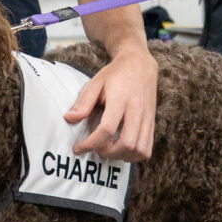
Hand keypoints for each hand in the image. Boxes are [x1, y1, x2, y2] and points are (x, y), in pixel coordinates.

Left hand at [64, 46, 157, 161]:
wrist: (139, 64)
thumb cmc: (115, 74)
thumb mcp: (95, 82)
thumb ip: (83, 102)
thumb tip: (69, 119)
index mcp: (120, 99)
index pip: (107, 128)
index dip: (91, 143)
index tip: (78, 148)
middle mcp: (137, 110)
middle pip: (127, 143)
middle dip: (108, 152)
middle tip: (95, 149)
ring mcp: (147, 118)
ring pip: (140, 149)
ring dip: (122, 156)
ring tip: (108, 150)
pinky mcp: (152, 123)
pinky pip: (148, 148)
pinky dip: (134, 156)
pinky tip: (121, 150)